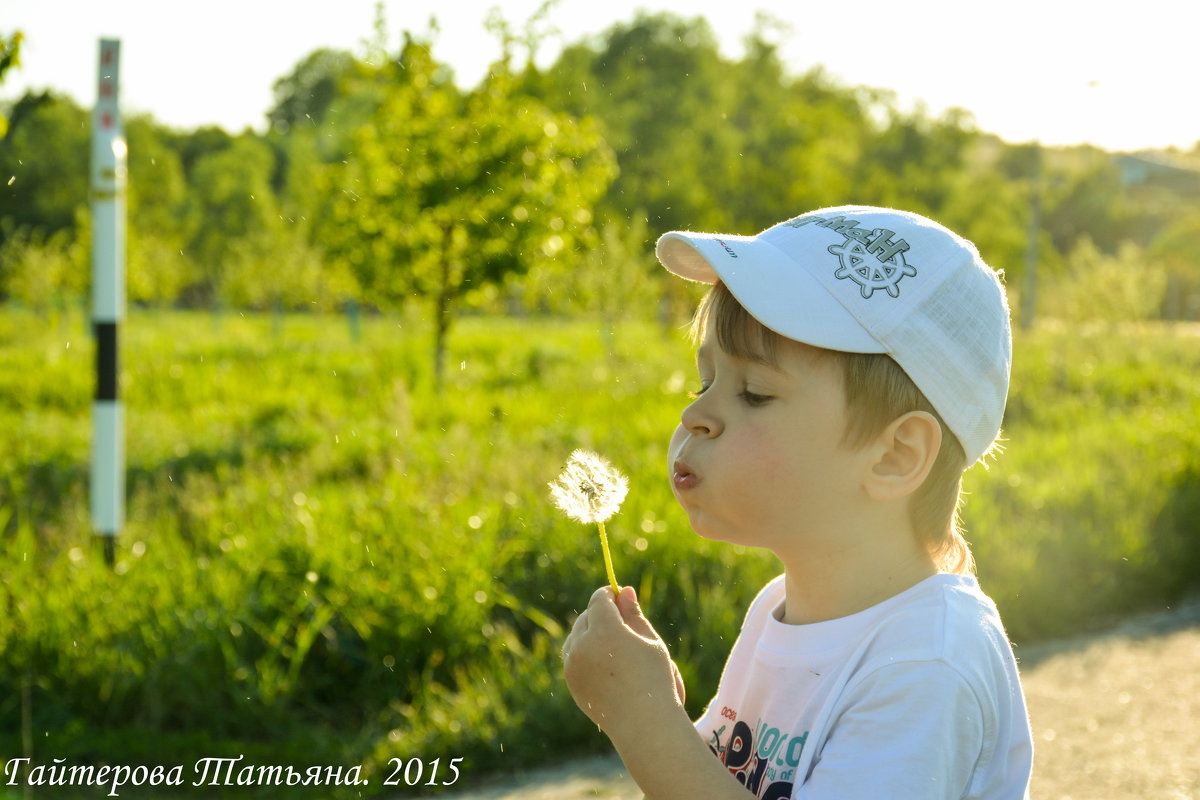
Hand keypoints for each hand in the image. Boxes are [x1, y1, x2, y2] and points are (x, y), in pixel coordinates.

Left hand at [562, 586, 685, 736]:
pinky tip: (604, 660)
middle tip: (620, 621)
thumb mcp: (650, 641)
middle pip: (585, 616)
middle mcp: (583, 645)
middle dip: (600, 614)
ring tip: (612, 642)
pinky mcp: (571, 681)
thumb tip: (624, 590)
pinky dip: (583, 652)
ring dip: (589, 632)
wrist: (644, 725)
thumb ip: (633, 614)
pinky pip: (572, 656)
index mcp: (605, 630)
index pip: (599, 600)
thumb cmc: (655, 679)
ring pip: (575, 636)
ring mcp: (573, 665)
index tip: (620, 598)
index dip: (609, 595)